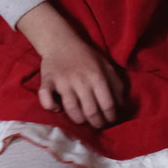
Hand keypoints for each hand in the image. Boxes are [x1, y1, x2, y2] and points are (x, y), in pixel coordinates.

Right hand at [16, 3, 124, 127]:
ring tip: (83, 120)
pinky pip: (46, 98)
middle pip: (90, 111)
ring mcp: (63, 82)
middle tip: (98, 125)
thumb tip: (121, 105)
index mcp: (97, 77)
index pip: (107, 104)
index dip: (110, 117)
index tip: (110, 121)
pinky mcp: (47, 81)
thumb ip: (116, 84)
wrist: (61, 42)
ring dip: (78, 119)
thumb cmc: (87, 56)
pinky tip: (57, 108)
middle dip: (96, 122)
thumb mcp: (107, 66)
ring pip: (71, 109)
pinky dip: (50, 106)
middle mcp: (81, 81)